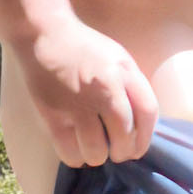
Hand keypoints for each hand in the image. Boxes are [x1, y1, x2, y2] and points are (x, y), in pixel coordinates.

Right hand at [16, 16, 157, 169]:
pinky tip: (76, 151)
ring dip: (98, 157)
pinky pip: (69, 152)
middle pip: (124, 137)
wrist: (45, 35)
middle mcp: (104, 89)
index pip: (148, 113)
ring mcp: (78, 104)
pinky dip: (75, 158)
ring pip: (97, 151)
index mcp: (124, 72)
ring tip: (95, 151)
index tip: (138, 147)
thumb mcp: (118, 58)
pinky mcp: (54, 115)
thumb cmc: (84, 49)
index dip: (145, 137)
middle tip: (117, 153)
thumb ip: (132, 86)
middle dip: (123, 152)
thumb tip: (140, 125)